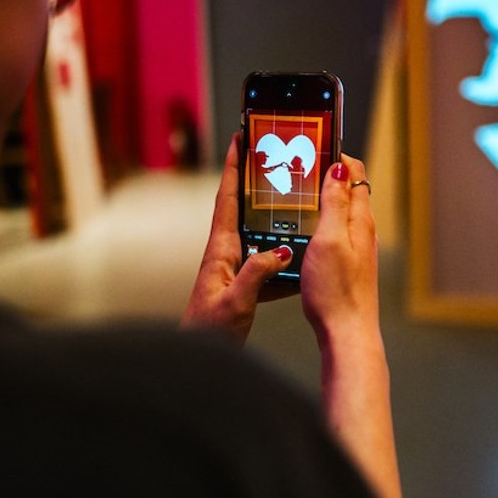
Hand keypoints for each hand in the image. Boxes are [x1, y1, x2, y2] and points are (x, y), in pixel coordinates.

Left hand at [181, 133, 295, 343]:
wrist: (194, 358)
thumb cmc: (208, 332)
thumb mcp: (235, 302)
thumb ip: (257, 274)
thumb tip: (281, 251)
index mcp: (220, 251)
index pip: (227, 199)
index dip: (234, 168)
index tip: (240, 139)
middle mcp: (225, 254)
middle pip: (242, 208)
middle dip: (255, 181)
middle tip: (274, 157)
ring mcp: (233, 268)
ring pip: (258, 233)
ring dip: (274, 216)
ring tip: (296, 200)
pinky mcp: (242, 285)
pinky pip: (267, 261)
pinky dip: (284, 255)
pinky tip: (303, 257)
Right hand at [300, 155, 379, 341]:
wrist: (346, 333)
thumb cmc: (335, 292)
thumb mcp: (329, 240)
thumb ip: (335, 204)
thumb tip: (340, 169)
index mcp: (360, 221)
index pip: (355, 175)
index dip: (337, 156)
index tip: (317, 144)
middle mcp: (363, 232)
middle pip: (349, 191)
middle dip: (329, 173)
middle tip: (303, 163)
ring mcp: (357, 249)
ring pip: (342, 212)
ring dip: (324, 197)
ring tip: (301, 190)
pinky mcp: (348, 265)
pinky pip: (336, 232)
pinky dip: (323, 221)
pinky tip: (306, 229)